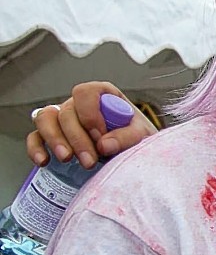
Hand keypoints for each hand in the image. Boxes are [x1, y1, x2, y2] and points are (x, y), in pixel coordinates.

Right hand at [26, 83, 156, 168]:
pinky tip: (44, 161)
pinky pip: (35, 137)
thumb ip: (128, 137)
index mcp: (102, 95)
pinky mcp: (51, 137)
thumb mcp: (142, 136)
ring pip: (45, 119)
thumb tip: (104, 145)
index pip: (86, 92)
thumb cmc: (138, 140)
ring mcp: (63, 119)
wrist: (132, 156)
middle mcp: (79, 104)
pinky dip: (36, 148)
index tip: (100, 136)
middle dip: (77, 138)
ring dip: (54, 139)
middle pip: (66, 112)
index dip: (90, 114)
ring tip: (67, 159)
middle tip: (90, 161)